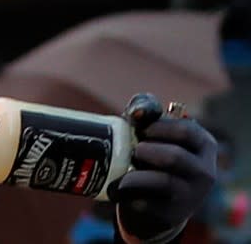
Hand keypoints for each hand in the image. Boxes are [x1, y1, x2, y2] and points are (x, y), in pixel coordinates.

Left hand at [110, 94, 217, 242]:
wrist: (154, 203)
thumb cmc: (153, 156)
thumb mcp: (155, 133)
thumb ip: (145, 111)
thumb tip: (137, 112)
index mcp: (204, 146)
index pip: (186, 131)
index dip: (158, 127)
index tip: (141, 130)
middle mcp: (205, 171)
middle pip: (174, 156)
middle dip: (146, 151)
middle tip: (134, 151)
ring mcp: (191, 195)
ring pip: (162, 180)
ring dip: (137, 173)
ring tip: (127, 169)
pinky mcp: (173, 214)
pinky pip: (147, 201)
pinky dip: (129, 192)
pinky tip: (121, 188)